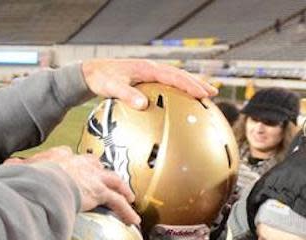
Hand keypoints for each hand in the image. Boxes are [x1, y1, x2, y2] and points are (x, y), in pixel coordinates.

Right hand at [8, 146, 139, 224]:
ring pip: (113, 181)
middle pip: (95, 165)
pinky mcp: (99, 192)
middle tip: (108, 179)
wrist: (44, 183)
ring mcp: (92, 177)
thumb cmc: (30, 179)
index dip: (73, 161)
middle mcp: (79, 163)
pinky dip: (127, 211)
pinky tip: (133, 219)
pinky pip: (118, 202)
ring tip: (129, 197)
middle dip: (101, 172)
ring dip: (122, 189)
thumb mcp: (19, 169)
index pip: (68, 155)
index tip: (75, 164)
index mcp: (59, 157)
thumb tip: (6, 164)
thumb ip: (15, 167)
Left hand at [81, 58, 216, 109]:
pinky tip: (183, 100)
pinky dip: (178, 89)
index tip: (202, 93)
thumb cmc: (102, 79)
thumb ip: (127, 95)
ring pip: (175, 78)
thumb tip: (143, 105)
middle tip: (213, 94)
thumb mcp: (112, 87)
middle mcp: (152, 68)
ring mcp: (150, 73)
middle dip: (197, 84)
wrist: (92, 72)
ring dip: (191, 85)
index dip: (189, 85)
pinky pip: (167, 83)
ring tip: (206, 95)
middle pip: (180, 75)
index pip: (173, 76)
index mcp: (147, 69)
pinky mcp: (146, 79)